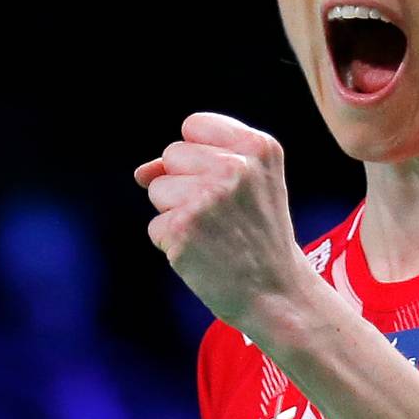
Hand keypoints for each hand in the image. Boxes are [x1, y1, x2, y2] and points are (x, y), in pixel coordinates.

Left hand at [135, 112, 318, 331]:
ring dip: (175, 214)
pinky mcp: (183, 229)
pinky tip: (204, 254)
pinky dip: (172, 244)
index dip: (197, 156)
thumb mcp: (250, 184)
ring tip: (213, 235)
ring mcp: (207, 198)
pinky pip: (155, 226)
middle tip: (222, 217)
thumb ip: (197, 161)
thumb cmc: (257, 236)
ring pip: (157, 189)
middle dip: (184, 184)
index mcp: (258, 147)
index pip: (194, 124)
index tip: (223, 184)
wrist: (276, 294)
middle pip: (172, 154)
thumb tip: (141, 173)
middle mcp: (234, 167)